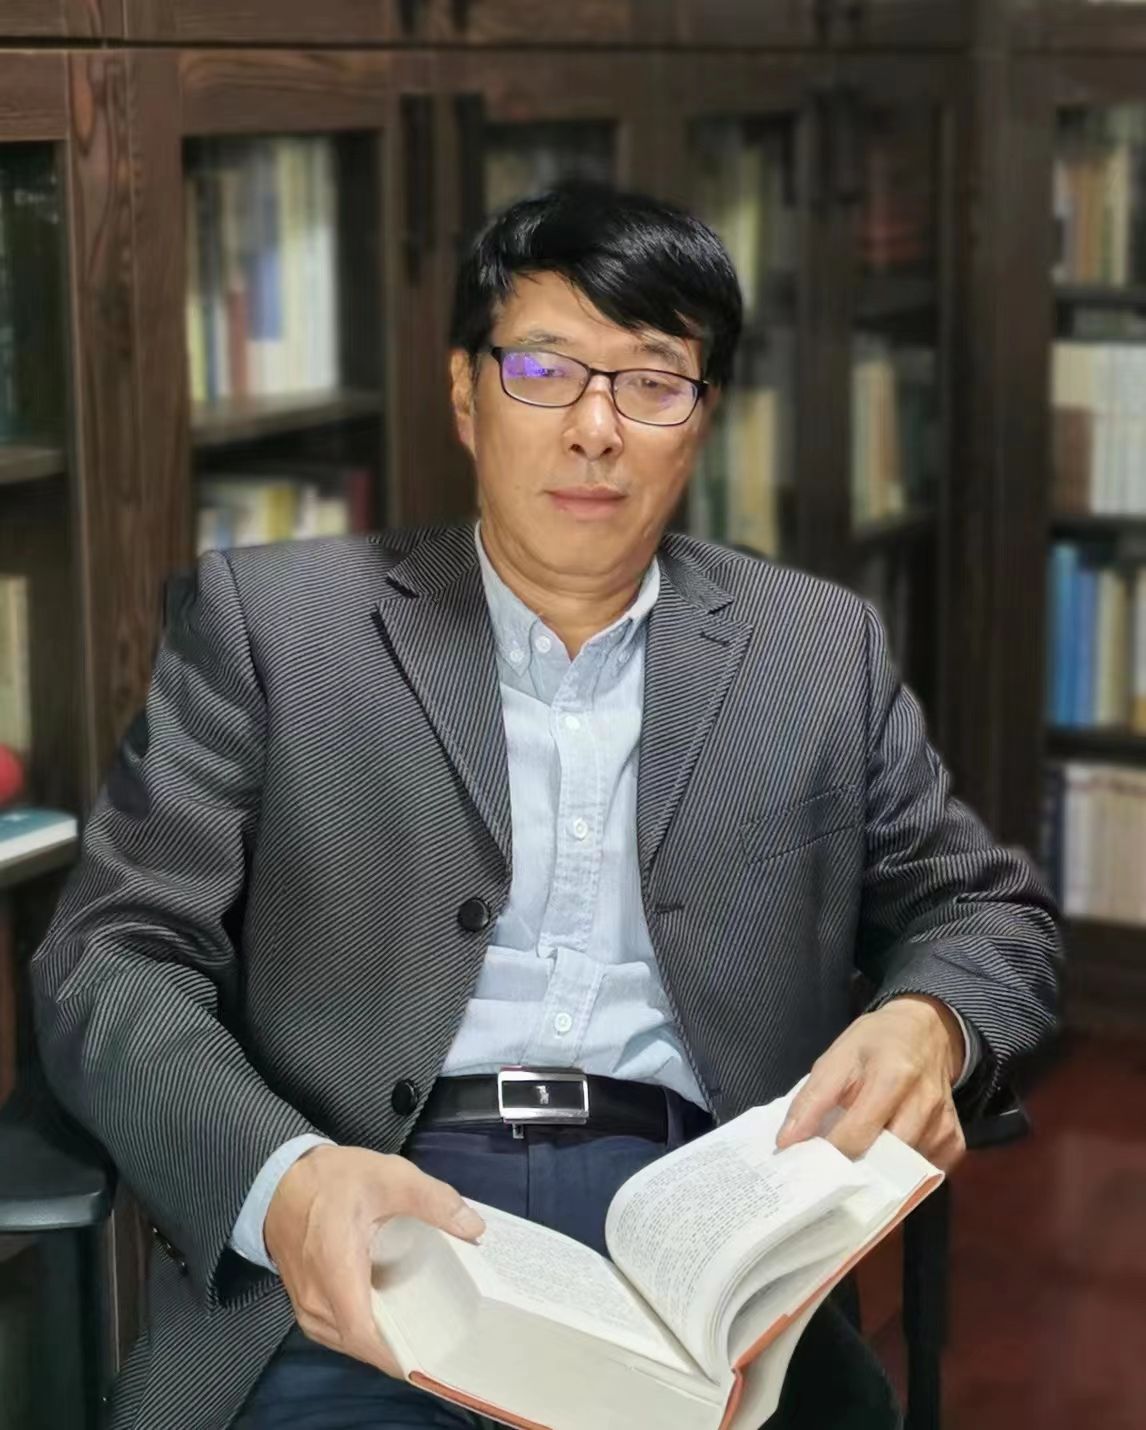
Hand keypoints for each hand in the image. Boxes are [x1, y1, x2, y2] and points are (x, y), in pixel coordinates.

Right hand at [264, 1144, 485, 1375]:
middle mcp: (315, 1300)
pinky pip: (339, 1331)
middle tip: (444, 1338)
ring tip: (425, 1329)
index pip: (364, 1335)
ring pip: (349, 1341)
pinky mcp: (306, 1305)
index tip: (435, 1357)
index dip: (398, 1354)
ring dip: (383, 1341)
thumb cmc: (334, 1179)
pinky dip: (366, 1331)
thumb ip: (433, 1200)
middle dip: (401, 1347)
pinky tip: (393, 1317)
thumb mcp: (389, 1176)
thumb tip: (475, 1228)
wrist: (283, 1180)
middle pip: (361, 1344)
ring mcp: (306, 1307)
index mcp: (335, 1270)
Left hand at [775, 995, 966, 1170]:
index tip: (806, 1166)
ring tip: (857, 1168)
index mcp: (891, 1076)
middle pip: (885, 1159)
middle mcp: (924, 1102)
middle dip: (855, 1171)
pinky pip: (929, 1172)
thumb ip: (811, 1100)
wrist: (925, 1029)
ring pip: (907, 1172)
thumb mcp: (836, 1058)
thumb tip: (787, 1142)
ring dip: (880, 1174)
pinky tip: (890, 1161)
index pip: (856, 1134)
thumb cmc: (874, 1043)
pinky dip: (906, 1174)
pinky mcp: (956, 1138)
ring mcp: (944, 1123)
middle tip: (830, 1175)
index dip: (828, 1155)